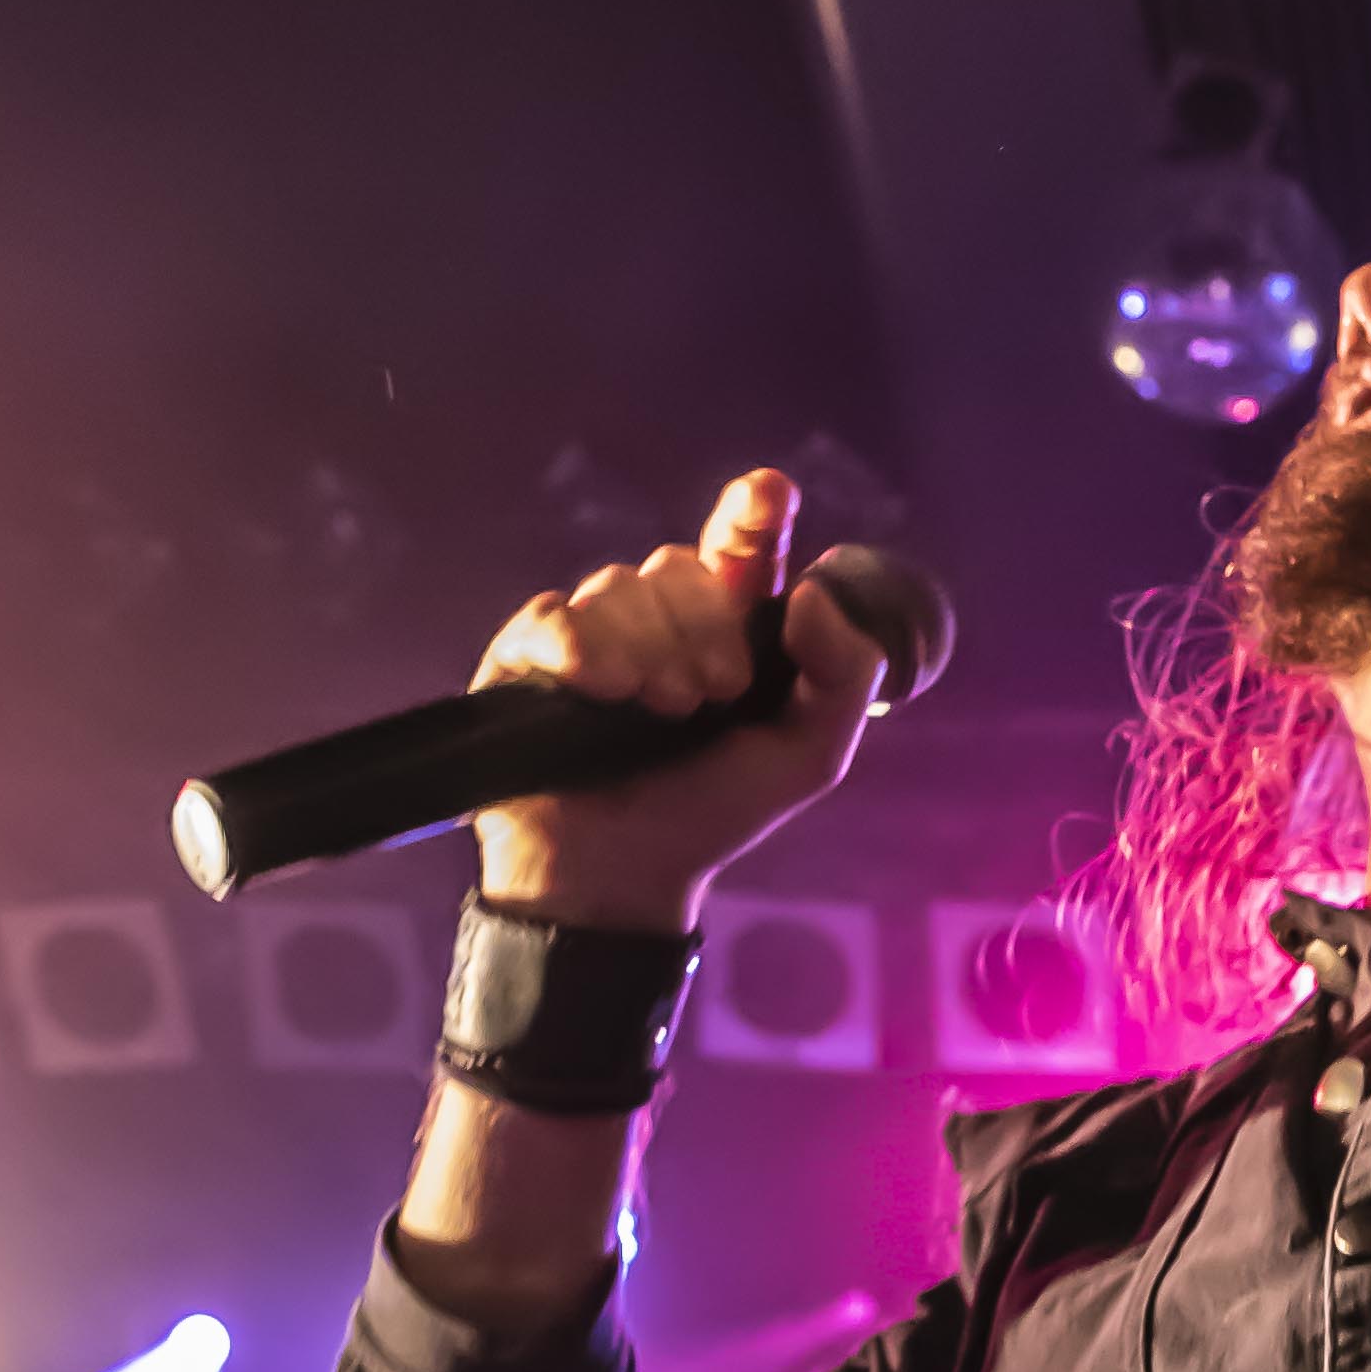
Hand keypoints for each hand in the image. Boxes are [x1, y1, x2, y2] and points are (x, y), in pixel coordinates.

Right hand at [467, 466, 892, 927]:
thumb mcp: (807, 757)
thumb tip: (817, 590)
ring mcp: (590, 635)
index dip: (754, 512)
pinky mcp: (526, 658)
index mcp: (725, 628)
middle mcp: (656, 620)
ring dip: (649, 649)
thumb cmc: (711, 813)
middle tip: (710, 697)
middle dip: (705, 629)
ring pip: (618, 585)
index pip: (741, 546)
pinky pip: (551, 616)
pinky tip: (596, 687)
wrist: (620, 879)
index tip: (770, 492)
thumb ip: (843, 676)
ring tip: (654, 712)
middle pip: (678, 565)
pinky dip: (578, 645)